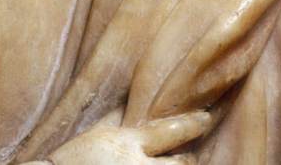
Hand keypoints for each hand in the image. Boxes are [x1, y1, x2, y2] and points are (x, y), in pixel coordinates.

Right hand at [46, 108, 212, 164]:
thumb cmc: (75, 161)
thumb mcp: (102, 135)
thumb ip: (130, 130)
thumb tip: (152, 121)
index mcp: (129, 142)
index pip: (174, 130)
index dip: (194, 124)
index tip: (205, 119)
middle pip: (183, 163)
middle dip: (187, 160)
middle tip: (187, 157)